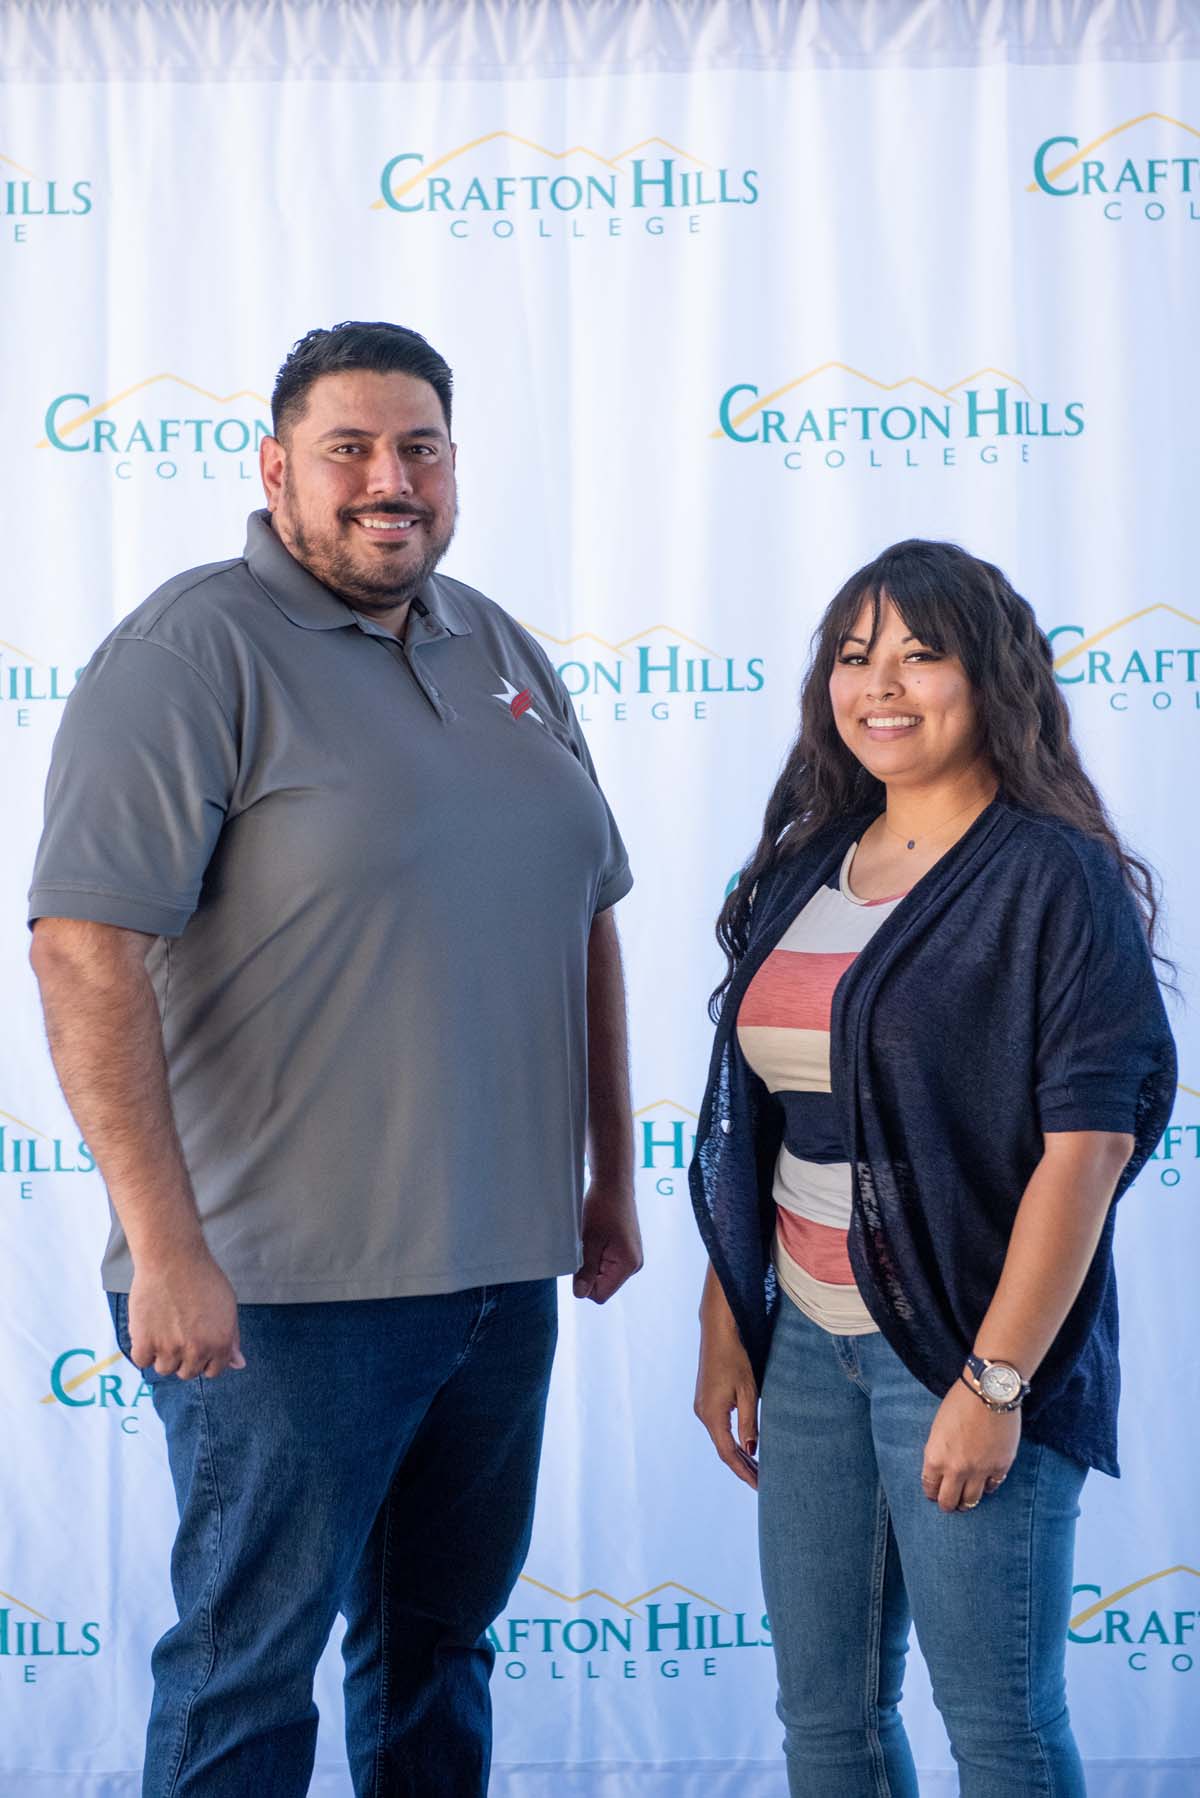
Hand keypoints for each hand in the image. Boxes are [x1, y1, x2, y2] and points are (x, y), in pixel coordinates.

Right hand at [128, 1248, 245, 1378]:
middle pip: (187, 1373)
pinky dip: (143, 1349)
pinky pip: (142, 1361)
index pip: (212, 1371)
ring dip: (163, 1354)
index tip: (196, 1344)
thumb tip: (238, 1364)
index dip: (204, 1358)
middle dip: (184, 1357)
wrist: (172, 1258)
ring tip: (164, 1328)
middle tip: (178, 1332)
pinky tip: (149, 1329)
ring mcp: (170, 1349)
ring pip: (165, 1369)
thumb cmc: (202, 1278)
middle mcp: (197, 1350)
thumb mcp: (228, 1306)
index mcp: (221, 1343)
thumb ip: (232, 1338)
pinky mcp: (145, 1342)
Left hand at [572, 1182, 642, 1302]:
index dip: (586, 1282)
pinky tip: (598, 1236)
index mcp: (628, 1264)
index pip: (601, 1294)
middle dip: (590, 1270)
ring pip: (603, 1274)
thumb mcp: (590, 1241)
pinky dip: (598, 1254)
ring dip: (593, 1261)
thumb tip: (580, 1294)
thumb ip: (586, 1270)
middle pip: (603, 1285)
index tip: (581, 1260)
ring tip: (594, 1238)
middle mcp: (634, 1265)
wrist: (614, 1184)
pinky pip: (608, 1263)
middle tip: (588, 1245)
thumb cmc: (603, 1207)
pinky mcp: (627, 1250)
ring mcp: (631, 1257)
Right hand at [694, 1313, 759, 1490]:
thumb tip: (751, 1451)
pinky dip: (732, 1440)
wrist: (718, 1332)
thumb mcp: (748, 1392)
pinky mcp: (705, 1400)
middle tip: (762, 1483)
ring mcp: (702, 1406)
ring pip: (721, 1439)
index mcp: (712, 1415)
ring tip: (757, 1469)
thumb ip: (749, 1423)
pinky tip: (745, 1445)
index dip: (744, 1472)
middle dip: (742, 1467)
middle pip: (723, 1450)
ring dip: (738, 1454)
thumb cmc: (735, 1358)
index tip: (759, 1486)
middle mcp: (702, 1413)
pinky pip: (719, 1427)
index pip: (728, 1454)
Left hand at [921, 1378, 1019, 1512]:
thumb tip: (941, 1469)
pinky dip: (988, 1487)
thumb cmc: (960, 1403)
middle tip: (950, 1504)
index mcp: (936, 1458)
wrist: (989, 1392)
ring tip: (966, 1501)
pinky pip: (993, 1487)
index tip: (934, 1494)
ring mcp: (980, 1470)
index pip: (930, 1488)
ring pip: (971, 1501)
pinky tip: (986, 1484)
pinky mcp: (1000, 1466)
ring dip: (967, 1503)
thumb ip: (939, 1452)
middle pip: (949, 1502)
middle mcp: (956, 1469)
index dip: (931, 1493)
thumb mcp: (938, 1428)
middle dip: (947, 1505)